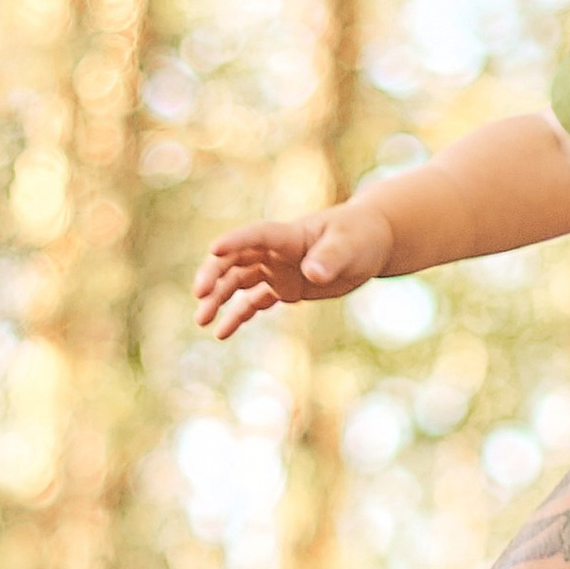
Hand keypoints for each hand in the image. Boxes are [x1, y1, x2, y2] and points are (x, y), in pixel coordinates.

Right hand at [193, 195, 396, 337]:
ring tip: (201, 320)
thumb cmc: (360, 237)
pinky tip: (221, 332)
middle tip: (200, 295)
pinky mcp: (283, 288)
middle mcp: (275, 252)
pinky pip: (254, 301)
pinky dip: (238, 315)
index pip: (256, 235)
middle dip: (216, 276)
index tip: (214, 249)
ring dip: (219, 299)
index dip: (236, 241)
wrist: (369, 243)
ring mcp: (276, 270)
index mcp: (288, 236)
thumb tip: (312, 273)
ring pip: (239, 282)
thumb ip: (330, 258)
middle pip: (236, 260)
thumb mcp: (349, 246)